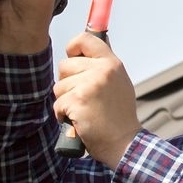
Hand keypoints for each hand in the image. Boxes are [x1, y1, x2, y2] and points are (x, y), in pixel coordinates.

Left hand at [55, 32, 139, 165]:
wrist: (123, 143)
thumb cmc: (119, 116)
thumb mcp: (119, 82)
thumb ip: (103, 66)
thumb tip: (86, 46)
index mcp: (111, 63)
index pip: (85, 39)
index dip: (73, 48)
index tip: (74, 58)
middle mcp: (101, 70)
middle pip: (65, 65)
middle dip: (68, 83)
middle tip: (84, 97)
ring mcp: (89, 85)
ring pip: (59, 86)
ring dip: (65, 101)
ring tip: (84, 111)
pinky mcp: (78, 100)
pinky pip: (58, 104)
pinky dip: (63, 115)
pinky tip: (79, 121)